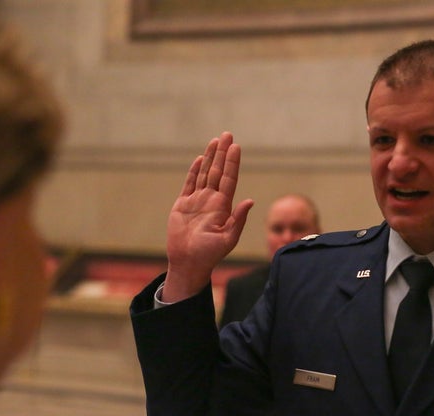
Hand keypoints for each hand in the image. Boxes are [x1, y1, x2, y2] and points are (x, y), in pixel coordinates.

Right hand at [163, 132, 252, 301]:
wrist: (189, 263)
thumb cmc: (210, 255)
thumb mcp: (228, 239)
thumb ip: (238, 219)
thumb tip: (250, 201)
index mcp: (223, 206)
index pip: (229, 179)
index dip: (232, 163)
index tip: (236, 147)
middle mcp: (211, 200)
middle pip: (218, 171)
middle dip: (223, 153)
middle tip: (228, 134)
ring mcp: (197, 201)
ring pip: (204, 173)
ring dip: (210, 157)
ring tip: (216, 141)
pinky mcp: (182, 205)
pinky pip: (189, 184)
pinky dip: (194, 171)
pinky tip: (201, 158)